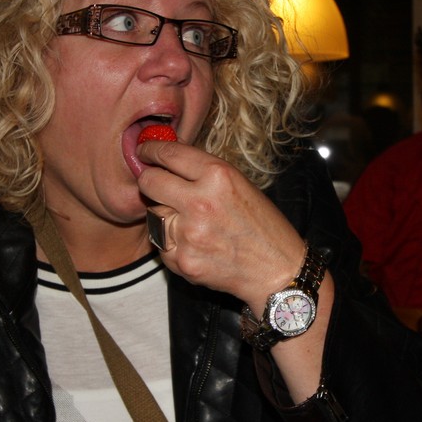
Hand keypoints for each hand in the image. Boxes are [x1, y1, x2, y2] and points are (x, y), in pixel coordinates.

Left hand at [137, 139, 305, 309]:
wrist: (277, 272)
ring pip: (153, 215)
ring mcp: (189, 234)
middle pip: (149, 182)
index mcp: (218, 176)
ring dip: (165, 216)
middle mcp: (200, 202)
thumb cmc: (262, 226)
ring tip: (193, 225)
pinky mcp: (182, 261)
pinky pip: (161, 244)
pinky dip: (172, 243)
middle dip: (150, 181)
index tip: (144, 152)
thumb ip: (203, 173)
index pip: (169, 154)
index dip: (151, 150)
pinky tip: (197, 246)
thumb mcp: (240, 185)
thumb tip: (167, 157)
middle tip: (154, 184)